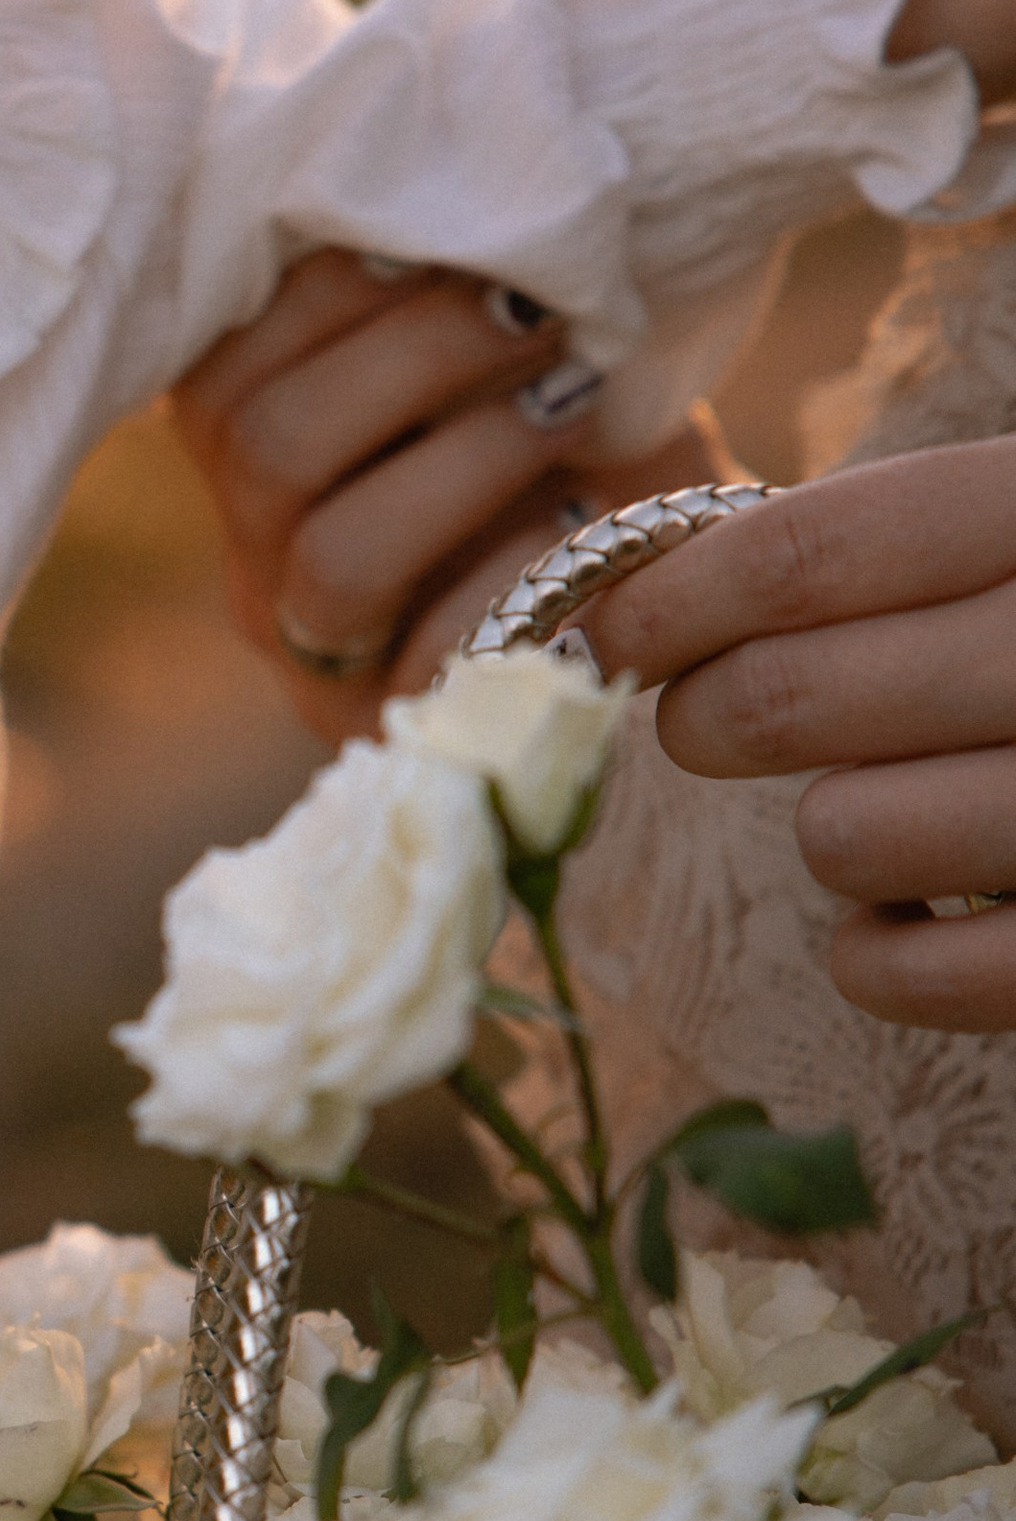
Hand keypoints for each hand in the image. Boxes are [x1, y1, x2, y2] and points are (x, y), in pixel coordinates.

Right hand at [174, 249, 723, 743]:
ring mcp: (313, 650)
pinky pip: (432, 661)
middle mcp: (254, 546)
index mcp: (245, 432)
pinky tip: (588, 529)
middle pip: (263, 446)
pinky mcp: (400, 730)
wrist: (677, 574)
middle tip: (542, 314)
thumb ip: (448, 264)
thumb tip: (454, 155)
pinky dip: (515, 579)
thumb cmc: (578, 426)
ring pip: (334, 558)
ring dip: (465, 462)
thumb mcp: (503, 330)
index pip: (227, 357)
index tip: (479, 236)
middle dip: (415, 359)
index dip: (341, 285)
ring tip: (572, 405)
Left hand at [584, 441, 1015, 1032]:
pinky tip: (906, 915)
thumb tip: (664, 592)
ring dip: (830, 829)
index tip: (610, 624)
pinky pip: (905, 972)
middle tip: (700, 716)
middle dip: (708, 712)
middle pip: (793, 695)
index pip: (814, 552)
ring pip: (840, 835)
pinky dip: (874, 953)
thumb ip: (909, 548)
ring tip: (889, 803)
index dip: (674, 594)